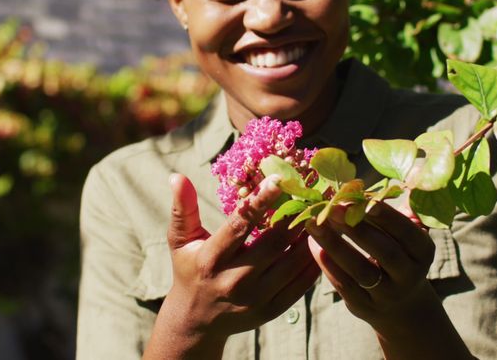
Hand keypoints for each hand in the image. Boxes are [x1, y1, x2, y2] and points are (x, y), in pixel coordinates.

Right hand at [144, 174, 319, 358]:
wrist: (195, 320)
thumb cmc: (189, 269)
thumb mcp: (181, 241)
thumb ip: (183, 209)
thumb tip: (177, 176)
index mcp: (211, 259)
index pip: (239, 225)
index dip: (261, 202)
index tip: (279, 179)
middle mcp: (233, 281)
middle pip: (274, 244)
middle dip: (294, 217)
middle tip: (310, 194)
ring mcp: (254, 299)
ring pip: (292, 265)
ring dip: (309, 239)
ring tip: (319, 215)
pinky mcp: (270, 311)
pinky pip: (300, 286)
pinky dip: (313, 263)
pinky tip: (319, 244)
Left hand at [306, 199, 471, 358]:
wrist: (400, 305)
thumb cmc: (400, 255)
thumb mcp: (409, 237)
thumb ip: (404, 211)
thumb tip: (410, 177)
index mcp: (423, 252)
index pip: (408, 233)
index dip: (388, 217)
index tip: (365, 200)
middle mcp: (409, 275)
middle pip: (385, 252)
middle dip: (357, 228)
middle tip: (333, 207)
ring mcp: (387, 295)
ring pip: (361, 270)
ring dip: (336, 245)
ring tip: (314, 224)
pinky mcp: (364, 306)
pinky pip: (345, 285)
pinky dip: (329, 265)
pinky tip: (314, 245)